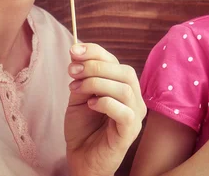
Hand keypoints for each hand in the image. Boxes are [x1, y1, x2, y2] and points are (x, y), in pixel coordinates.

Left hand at [64, 43, 145, 175]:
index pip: (115, 61)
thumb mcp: (79, 95)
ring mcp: (135, 115)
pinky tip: (91, 105)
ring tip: (77, 89)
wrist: (81, 158)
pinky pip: (124, 111)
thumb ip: (81, 76)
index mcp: (122, 86)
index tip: (74, 50)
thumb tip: (76, 51)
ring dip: (97, 83)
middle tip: (72, 71)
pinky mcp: (131, 131)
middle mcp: (134, 98)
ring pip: (125, 89)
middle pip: (124, 71)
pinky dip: (106, 103)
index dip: (95, 52)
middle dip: (95, 66)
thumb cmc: (83, 128)